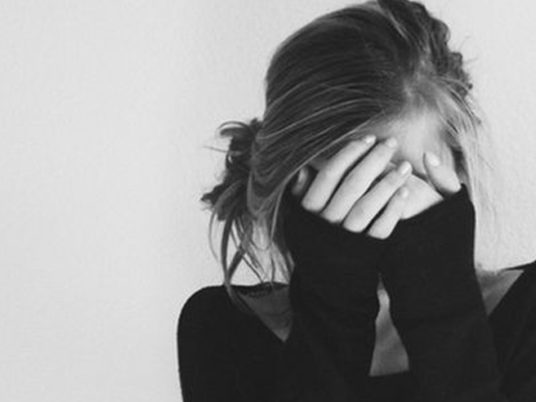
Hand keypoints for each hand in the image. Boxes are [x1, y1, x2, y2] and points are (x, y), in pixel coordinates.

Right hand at [290, 138, 462, 238]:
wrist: (326, 280)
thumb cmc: (314, 237)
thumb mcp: (299, 217)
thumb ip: (299, 195)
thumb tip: (304, 169)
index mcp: (310, 210)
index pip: (329, 175)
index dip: (349, 153)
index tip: (368, 137)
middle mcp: (327, 223)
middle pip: (352, 185)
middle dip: (374, 161)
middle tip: (392, 143)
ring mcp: (347, 237)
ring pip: (367, 206)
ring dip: (388, 184)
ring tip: (406, 166)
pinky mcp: (366, 251)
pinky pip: (381, 229)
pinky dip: (393, 210)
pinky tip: (405, 193)